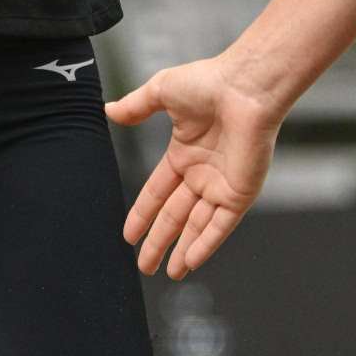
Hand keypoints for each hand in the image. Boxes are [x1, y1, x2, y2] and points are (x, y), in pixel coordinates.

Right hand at [106, 56, 282, 278]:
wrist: (246, 87)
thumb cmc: (209, 81)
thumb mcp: (162, 91)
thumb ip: (137, 106)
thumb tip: (110, 111)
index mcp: (184, 153)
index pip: (158, 191)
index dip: (143, 213)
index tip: (129, 234)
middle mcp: (201, 173)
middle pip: (175, 216)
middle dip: (158, 241)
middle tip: (145, 266)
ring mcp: (220, 185)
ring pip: (197, 226)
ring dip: (181, 250)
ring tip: (167, 273)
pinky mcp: (239, 193)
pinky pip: (220, 225)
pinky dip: (205, 244)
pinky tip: (190, 262)